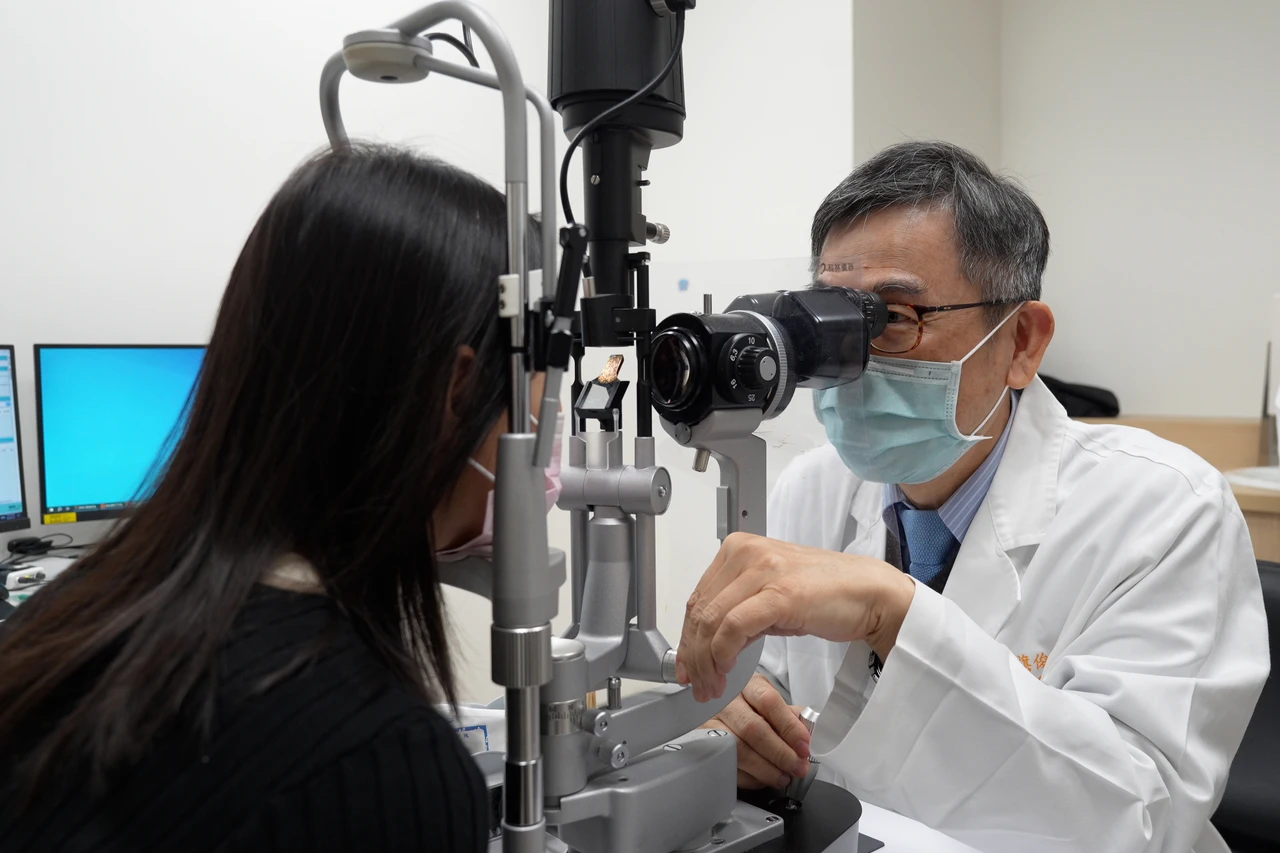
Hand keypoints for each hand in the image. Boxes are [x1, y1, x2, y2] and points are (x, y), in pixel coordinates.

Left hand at [676, 532, 914, 701]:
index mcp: (739, 547)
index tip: (686, 665)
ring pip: (711, 621)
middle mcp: (745, 552)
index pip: (697, 598)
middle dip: (692, 655)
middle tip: (696, 683)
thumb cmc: (826, 594)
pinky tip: (728, 670)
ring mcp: (761, 570)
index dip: (686, 637)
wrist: (869, 594)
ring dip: (706, 662)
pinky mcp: (778, 593)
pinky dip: (723, 653)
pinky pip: (733, 628)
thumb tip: (708, 642)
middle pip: (699, 611)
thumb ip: (738, 608)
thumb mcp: (770, 594)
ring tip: (712, 686)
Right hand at [702, 674, 812, 788]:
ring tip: (784, 776)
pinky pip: (727, 765)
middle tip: (798, 766)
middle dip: (780, 753)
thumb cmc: (749, 707)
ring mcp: (709, 722)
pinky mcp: (701, 744)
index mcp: (747, 685)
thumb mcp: (770, 703)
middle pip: (753, 728)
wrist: (718, 710)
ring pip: (738, 750)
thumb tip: (811, 733)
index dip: (789, 726)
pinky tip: (763, 778)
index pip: (768, 701)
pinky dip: (749, 777)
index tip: (804, 745)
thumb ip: (791, 716)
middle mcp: (725, 701)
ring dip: (766, 768)